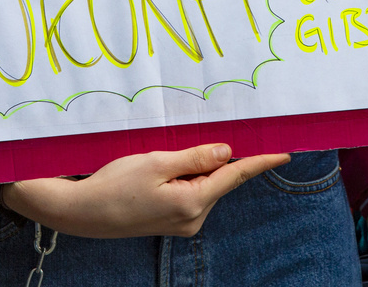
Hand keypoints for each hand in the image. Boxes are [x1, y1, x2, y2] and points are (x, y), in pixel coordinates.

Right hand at [0, 144, 287, 238]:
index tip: (285, 153)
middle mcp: (193, 219)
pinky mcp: (171, 222)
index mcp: (193, 203)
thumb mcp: (156, 162)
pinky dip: (185, 178)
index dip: (260, 161)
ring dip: (193, 168)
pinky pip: (190, 193)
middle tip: (182, 144)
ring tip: (159, 162)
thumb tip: (227, 152)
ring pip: (203, 186)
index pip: (235, 176)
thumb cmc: (115, 184)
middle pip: (218, 179)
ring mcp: (183, 224)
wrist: (82, 213)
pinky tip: (160, 172)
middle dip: (211, 158)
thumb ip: (195, 157)